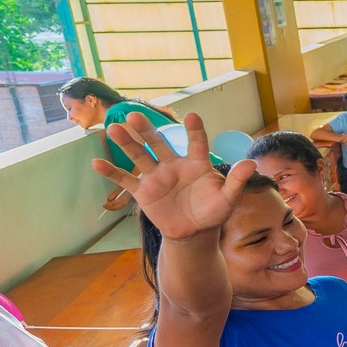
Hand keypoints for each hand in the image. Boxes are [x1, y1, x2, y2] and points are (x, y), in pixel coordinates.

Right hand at [92, 114, 254, 240]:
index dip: (194, 130)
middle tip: (135, 114)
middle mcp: (174, 165)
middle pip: (159, 144)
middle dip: (147, 130)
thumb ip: (236, 181)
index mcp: (197, 164)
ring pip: (140, 156)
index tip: (192, 116)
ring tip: (113, 128)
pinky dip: (112, 172)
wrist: (194, 232)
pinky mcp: (144, 192)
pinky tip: (96, 163)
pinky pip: (126, 180)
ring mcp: (157, 176)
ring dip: (126, 143)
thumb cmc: (213, 212)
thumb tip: (250, 164)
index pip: (196, 142)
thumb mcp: (227, 199)